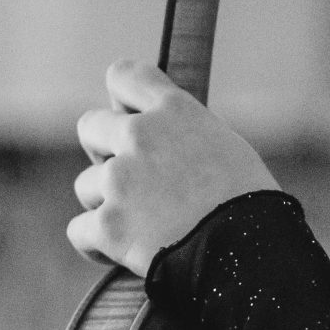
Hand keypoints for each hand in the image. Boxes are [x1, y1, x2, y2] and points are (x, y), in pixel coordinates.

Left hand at [67, 59, 280, 275]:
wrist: (250, 254)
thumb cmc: (250, 205)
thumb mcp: (226, 147)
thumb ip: (185, 133)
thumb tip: (163, 139)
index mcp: (174, 110)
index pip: (124, 75)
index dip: (121, 99)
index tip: (128, 118)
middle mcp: (140, 135)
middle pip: (90, 126)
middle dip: (103, 152)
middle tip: (130, 180)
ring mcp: (120, 180)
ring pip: (86, 185)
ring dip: (106, 203)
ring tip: (140, 226)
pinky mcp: (109, 225)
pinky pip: (79, 230)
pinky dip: (96, 244)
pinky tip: (119, 253)